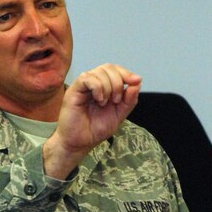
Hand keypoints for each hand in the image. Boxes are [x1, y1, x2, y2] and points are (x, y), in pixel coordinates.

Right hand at [43, 64, 141, 178]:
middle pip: (109, 68)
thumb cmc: (95, 130)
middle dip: (118, 82)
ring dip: (108, 87)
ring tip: (104, 103)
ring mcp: (83, 86)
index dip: (127, 73)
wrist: (79, 143)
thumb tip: (137, 82)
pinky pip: (87, 78)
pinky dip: (98, 87)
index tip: (136, 81)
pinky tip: (99, 100)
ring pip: (99, 72)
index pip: (115, 70)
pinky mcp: (74, 90)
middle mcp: (93, 84)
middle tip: (117, 100)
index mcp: (104, 87)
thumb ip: (129, 100)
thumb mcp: (119, 115)